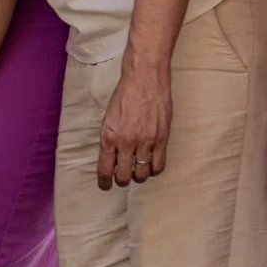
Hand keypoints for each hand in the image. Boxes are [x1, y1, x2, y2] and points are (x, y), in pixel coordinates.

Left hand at [97, 57, 171, 189]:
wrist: (145, 79)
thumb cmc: (124, 96)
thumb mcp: (108, 118)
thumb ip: (110, 138)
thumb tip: (111, 157)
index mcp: (109, 136)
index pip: (105, 169)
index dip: (104, 182)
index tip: (105, 186)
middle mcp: (126, 142)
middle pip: (124, 176)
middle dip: (121, 181)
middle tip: (121, 179)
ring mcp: (146, 142)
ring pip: (142, 174)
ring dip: (138, 176)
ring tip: (136, 171)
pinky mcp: (162, 139)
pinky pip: (158, 165)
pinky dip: (153, 170)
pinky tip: (150, 165)